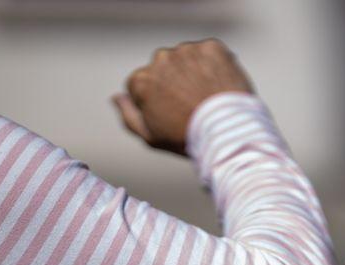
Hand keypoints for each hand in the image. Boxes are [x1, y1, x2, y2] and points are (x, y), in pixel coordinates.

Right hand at [113, 38, 253, 154]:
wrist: (227, 131)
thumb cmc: (187, 138)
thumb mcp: (151, 136)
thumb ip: (128, 116)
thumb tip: (117, 97)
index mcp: (141, 80)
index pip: (143, 84)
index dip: (159, 100)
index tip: (175, 114)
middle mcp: (160, 59)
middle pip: (165, 68)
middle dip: (177, 82)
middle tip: (195, 105)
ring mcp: (186, 51)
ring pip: (188, 59)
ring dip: (196, 72)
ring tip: (210, 97)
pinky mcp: (211, 47)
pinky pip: (211, 54)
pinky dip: (216, 66)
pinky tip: (221, 86)